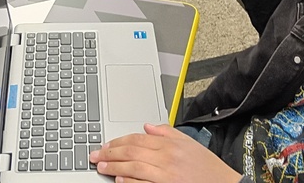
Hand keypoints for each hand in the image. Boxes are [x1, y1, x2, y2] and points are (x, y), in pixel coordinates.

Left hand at [89, 124, 240, 182]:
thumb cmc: (208, 168)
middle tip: (95, 155)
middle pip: (132, 151)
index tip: (105, 145)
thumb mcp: (189, 144)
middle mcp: (167, 157)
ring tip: (101, 167)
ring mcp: (167, 174)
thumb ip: (167, 133)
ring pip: (134, 167)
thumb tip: (147, 126)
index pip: (137, 138)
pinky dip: (129, 181)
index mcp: (171, 143)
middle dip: (110, 153)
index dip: (118, 141)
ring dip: (114, 166)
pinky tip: (119, 179)